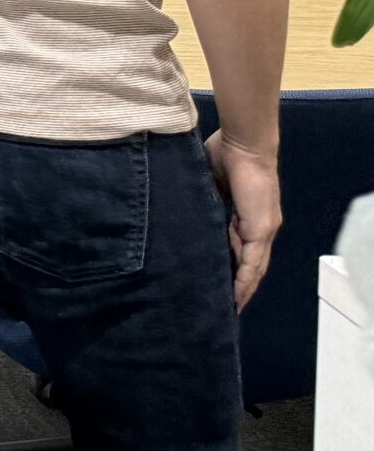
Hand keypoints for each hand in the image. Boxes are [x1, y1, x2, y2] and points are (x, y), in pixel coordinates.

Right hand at [207, 131, 281, 309]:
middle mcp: (261, 227)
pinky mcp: (260, 229)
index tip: (221, 282)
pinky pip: (252, 262)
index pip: (244, 248)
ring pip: (254, 268)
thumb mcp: (209, 182)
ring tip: (230, 307)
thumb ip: (205, 198)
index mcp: (249, 215)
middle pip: (253, 264)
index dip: (235, 266)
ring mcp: (263, 229)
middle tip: (226, 305)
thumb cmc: (224, 153)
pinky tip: (235, 296)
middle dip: (241, 285)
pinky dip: (244, 280)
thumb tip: (186, 209)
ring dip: (243, 289)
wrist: (245, 143)